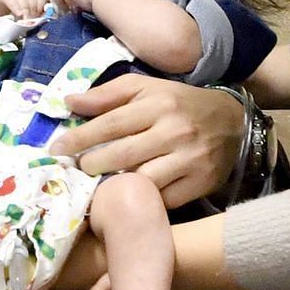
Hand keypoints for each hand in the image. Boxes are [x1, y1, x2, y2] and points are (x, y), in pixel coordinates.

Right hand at [0, 0, 46, 20]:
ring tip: (27, 20)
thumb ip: (35, 7)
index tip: (41, 16)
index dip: (42, 6)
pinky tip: (19, 14)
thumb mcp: (26, 3)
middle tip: (33, 21)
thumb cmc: (14, 4)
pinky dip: (16, 8)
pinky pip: (11, 0)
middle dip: (34, 10)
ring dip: (26, 11)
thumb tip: (44, 17)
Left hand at [51, 75, 242, 208]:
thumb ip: (107, 94)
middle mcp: (174, 131)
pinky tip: (127, 198)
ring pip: (141, 180)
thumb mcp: (146, 88)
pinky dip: (142, 200)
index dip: (80, 138)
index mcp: (158, 104)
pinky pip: (163, 199)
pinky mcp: (201, 183)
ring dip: (114, 185)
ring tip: (96, 185)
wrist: (232, 122)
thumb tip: (69, 101)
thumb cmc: (178, 103)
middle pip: (121, 154)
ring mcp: (189, 160)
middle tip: (73, 171)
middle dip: (91, 165)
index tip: (56, 150)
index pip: (110, 123)